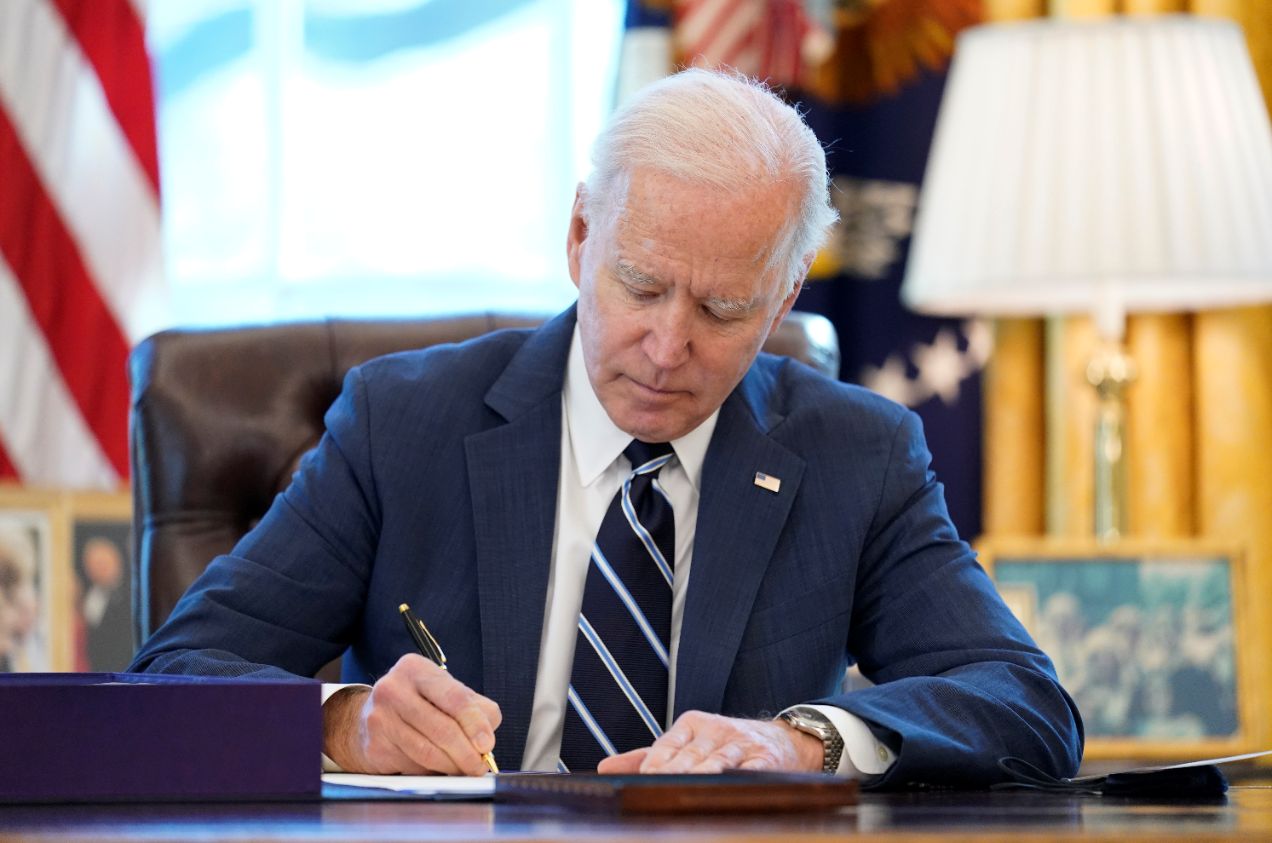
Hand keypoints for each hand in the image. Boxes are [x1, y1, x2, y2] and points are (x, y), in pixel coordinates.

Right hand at [322, 654, 500, 774]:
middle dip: (467, 754)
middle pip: (443, 729)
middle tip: (479, 766)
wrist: (371, 717)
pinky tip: (437, 768)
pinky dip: (431, 771)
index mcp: (416, 669)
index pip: (455, 698)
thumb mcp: (447, 693)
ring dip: (452, 767)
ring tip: (464, 770)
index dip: (475, 724)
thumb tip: (486, 740)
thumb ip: (475, 709)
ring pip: (428, 752)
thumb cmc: (420, 704)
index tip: (487, 745)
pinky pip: (412, 766)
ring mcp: (380, 718)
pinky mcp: (374, 746)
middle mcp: (393, 689)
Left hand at [597, 710, 822, 773]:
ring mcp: (741, 742)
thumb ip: (646, 757)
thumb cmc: (723, 744)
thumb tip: (604, 768)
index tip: (644, 781)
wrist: (782, 741)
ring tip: (691, 784)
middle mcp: (715, 729)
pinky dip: (741, 776)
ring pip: (719, 759)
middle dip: (676, 772)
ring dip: (705, 772)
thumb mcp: (686, 743)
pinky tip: (732, 784)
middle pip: (691, 754)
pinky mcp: (765, 758)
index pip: (668, 744)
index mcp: (692, 724)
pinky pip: (751, 768)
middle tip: (660, 787)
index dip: (656, 764)